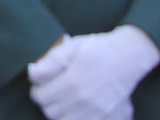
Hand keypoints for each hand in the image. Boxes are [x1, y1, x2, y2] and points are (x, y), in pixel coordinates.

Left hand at [28, 26, 159, 119]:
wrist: (128, 56)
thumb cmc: (98, 49)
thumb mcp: (70, 47)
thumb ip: (49, 62)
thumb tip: (32, 73)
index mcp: (73, 81)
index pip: (40, 97)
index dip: (37, 90)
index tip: (40, 85)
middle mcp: (85, 100)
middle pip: (51, 113)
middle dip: (47, 102)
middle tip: (52, 92)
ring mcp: (98, 112)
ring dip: (61, 113)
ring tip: (64, 101)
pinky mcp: (108, 117)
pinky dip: (77, 118)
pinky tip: (77, 109)